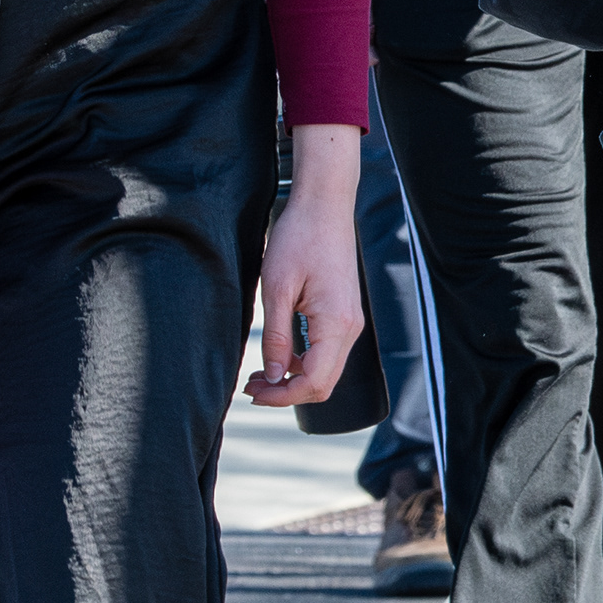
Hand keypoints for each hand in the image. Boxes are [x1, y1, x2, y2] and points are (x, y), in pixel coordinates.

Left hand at [248, 123, 365, 405]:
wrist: (324, 206)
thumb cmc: (299, 239)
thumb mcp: (277, 289)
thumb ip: (276, 337)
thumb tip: (274, 377)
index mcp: (336, 324)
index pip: (315, 381)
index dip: (282, 396)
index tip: (252, 391)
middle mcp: (351, 327)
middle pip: (324, 382)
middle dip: (288, 392)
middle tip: (251, 387)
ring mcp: (351, 321)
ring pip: (327, 369)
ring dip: (295, 379)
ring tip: (260, 375)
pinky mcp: (344, 313)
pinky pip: (327, 351)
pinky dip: (304, 362)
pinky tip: (279, 356)